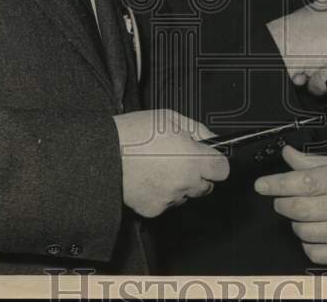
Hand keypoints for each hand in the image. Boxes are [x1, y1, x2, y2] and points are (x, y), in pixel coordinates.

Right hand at [113, 109, 229, 217]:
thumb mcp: (171, 118)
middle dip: (198, 174)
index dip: (215, 161)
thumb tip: (213, 139)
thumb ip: (199, 130)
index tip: (208, 157)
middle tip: (180, 160)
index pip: (222, 169)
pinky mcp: (154, 209)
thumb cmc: (134, 133)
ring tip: (158, 166)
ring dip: (179, 184)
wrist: (103, 153)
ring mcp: (170, 198)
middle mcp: (185, 182)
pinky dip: (160, 193)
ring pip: (185, 195)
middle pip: (206, 185)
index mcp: (193, 159)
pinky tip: (148, 178)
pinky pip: (166, 203)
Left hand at [254, 146, 326, 263]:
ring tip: (304, 214)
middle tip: (280, 199)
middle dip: (282, 203)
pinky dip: (307, 242)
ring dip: (295, 222)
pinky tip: (315, 232)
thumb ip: (316, 162)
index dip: (279, 183)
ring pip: (304, 231)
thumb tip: (287, 154)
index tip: (262, 184)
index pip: (306, 181)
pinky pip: (314, 252)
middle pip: (300, 208)